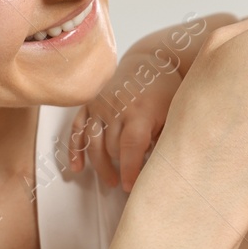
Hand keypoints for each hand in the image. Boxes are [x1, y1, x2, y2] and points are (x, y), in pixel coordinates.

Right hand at [70, 45, 183, 191]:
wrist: (150, 61)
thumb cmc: (165, 90)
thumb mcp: (172, 114)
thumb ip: (162, 139)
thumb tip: (156, 169)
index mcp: (139, 110)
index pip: (131, 146)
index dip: (130, 170)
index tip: (131, 187)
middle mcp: (116, 107)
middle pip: (111, 147)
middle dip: (120, 167)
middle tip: (128, 182)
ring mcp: (99, 105)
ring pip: (93, 143)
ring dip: (100, 165)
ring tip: (111, 181)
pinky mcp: (89, 104)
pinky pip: (77, 129)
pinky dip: (75, 149)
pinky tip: (77, 168)